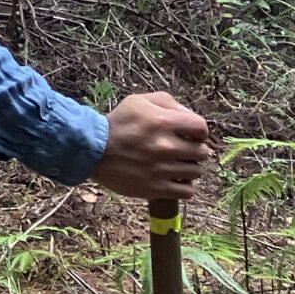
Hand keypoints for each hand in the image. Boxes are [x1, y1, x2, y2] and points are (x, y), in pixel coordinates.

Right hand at [91, 92, 212, 202]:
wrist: (92, 150)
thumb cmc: (117, 124)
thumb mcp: (138, 101)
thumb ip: (167, 101)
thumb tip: (188, 115)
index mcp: (162, 121)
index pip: (201, 127)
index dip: (199, 131)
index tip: (191, 134)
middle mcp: (165, 146)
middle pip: (202, 152)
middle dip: (194, 149)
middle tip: (182, 149)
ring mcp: (162, 170)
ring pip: (196, 172)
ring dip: (188, 167)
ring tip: (174, 164)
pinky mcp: (156, 188)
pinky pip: (187, 191)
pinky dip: (184, 186)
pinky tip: (173, 179)